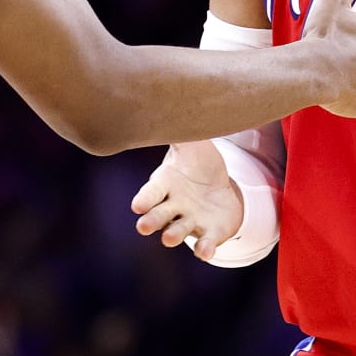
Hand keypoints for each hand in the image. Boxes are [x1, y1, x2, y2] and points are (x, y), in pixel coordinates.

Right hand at [131, 141, 243, 260]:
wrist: (218, 189)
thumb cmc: (197, 164)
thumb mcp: (193, 145)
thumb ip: (182, 134)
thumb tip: (167, 104)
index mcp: (164, 185)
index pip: (150, 192)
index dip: (144, 199)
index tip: (137, 205)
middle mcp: (172, 207)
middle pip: (158, 215)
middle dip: (151, 221)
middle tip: (143, 226)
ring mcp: (189, 222)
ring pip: (177, 231)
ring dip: (173, 235)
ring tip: (168, 238)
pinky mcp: (208, 234)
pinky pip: (204, 244)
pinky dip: (204, 249)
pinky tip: (205, 252)